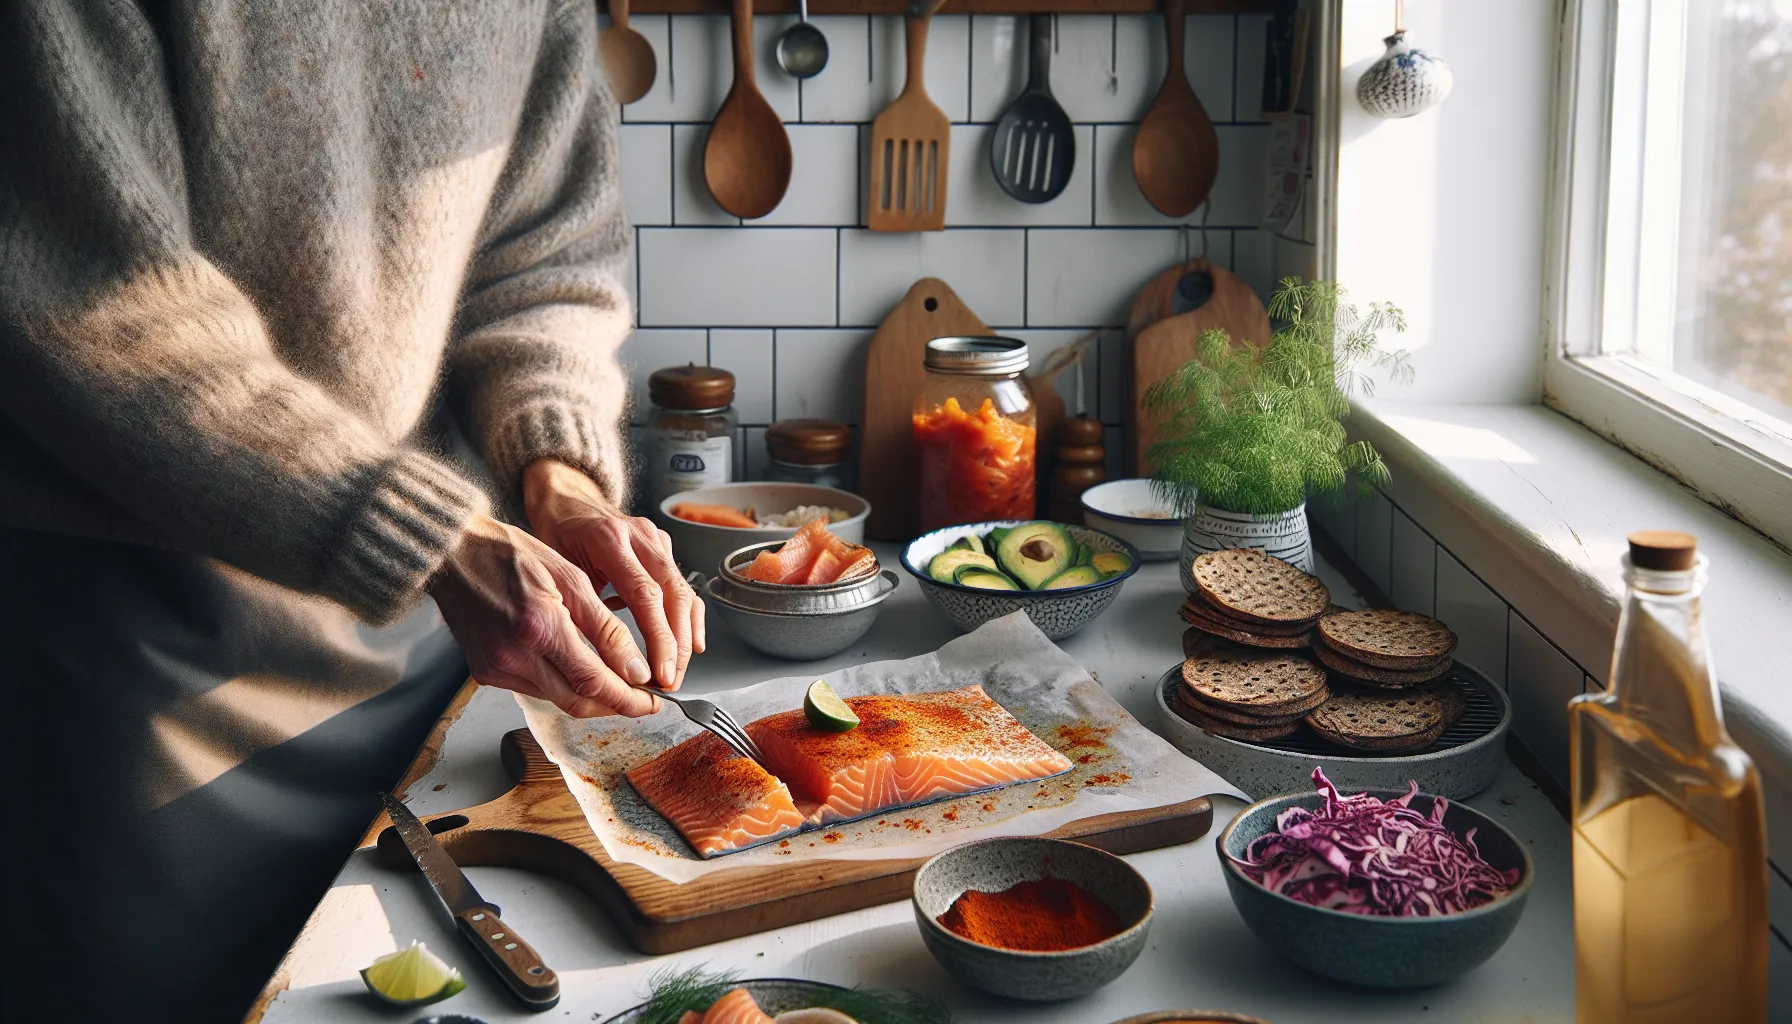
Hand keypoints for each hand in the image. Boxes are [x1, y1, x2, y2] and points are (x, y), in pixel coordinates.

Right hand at [430, 515, 659, 717]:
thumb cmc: (512, 555)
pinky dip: (564, 686)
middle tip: (644, 700)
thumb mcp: (570, 579)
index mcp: (539, 627)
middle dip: (617, 706)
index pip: (594, 683)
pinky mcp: (486, 673)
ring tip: (619, 684)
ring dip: (592, 697)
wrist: (454, 554)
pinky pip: (536, 690)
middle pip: (578, 703)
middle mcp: (514, 656)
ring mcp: (497, 668)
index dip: (630, 699)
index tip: (654, 700)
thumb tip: (636, 670)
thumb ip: (605, 628)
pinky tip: (579, 672)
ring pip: (558, 700)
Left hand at [522, 459, 703, 688]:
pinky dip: (690, 618)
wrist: (566, 500)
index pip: (645, 593)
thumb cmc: (556, 536)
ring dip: (684, 636)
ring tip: (677, 671)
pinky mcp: (664, 547)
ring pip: (684, 592)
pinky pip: (683, 586)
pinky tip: (691, 645)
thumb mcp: (557, 569)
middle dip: (675, 644)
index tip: (660, 673)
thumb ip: (581, 605)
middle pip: (672, 595)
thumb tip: (598, 658)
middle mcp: (640, 536)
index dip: (658, 637)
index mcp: (610, 539)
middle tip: (670, 681)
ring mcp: (656, 539)